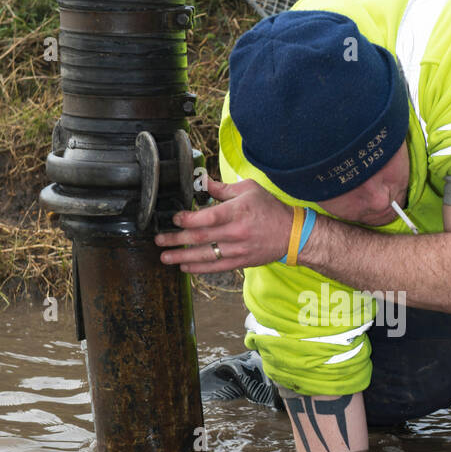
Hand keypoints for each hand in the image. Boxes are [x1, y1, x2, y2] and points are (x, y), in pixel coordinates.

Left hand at [154, 176, 292, 272]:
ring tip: (165, 258)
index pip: (207, 218)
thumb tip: (201, 182)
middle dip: (176, 240)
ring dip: (182, 257)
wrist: (291, 234)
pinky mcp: (240, 261)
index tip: (174, 218)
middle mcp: (236, 232)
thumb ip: (222, 188)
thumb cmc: (270, 208)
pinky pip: (216, 267)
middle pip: (200, 238)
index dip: (187, 219)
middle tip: (159, 241)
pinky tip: (185, 267)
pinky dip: (199, 268)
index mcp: (237, 212)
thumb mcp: (248, 189)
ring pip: (205, 255)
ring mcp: (238, 250)